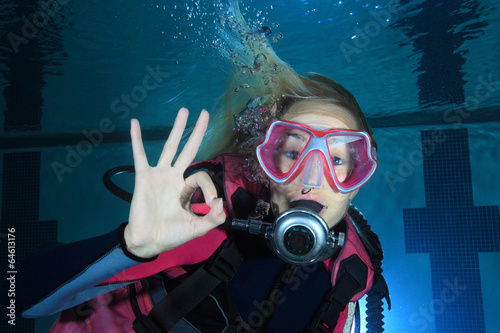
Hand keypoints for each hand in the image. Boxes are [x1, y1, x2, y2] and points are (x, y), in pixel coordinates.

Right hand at [124, 108, 225, 257]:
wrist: (148, 242)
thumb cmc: (171, 235)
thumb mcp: (196, 228)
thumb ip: (212, 219)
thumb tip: (221, 205)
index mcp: (186, 188)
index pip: (201, 176)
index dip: (210, 188)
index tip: (211, 204)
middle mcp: (174, 177)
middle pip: (189, 149)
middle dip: (197, 132)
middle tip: (205, 113)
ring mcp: (159, 175)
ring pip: (170, 147)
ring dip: (177, 129)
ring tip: (184, 111)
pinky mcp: (143, 177)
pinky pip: (139, 156)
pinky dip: (136, 140)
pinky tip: (134, 123)